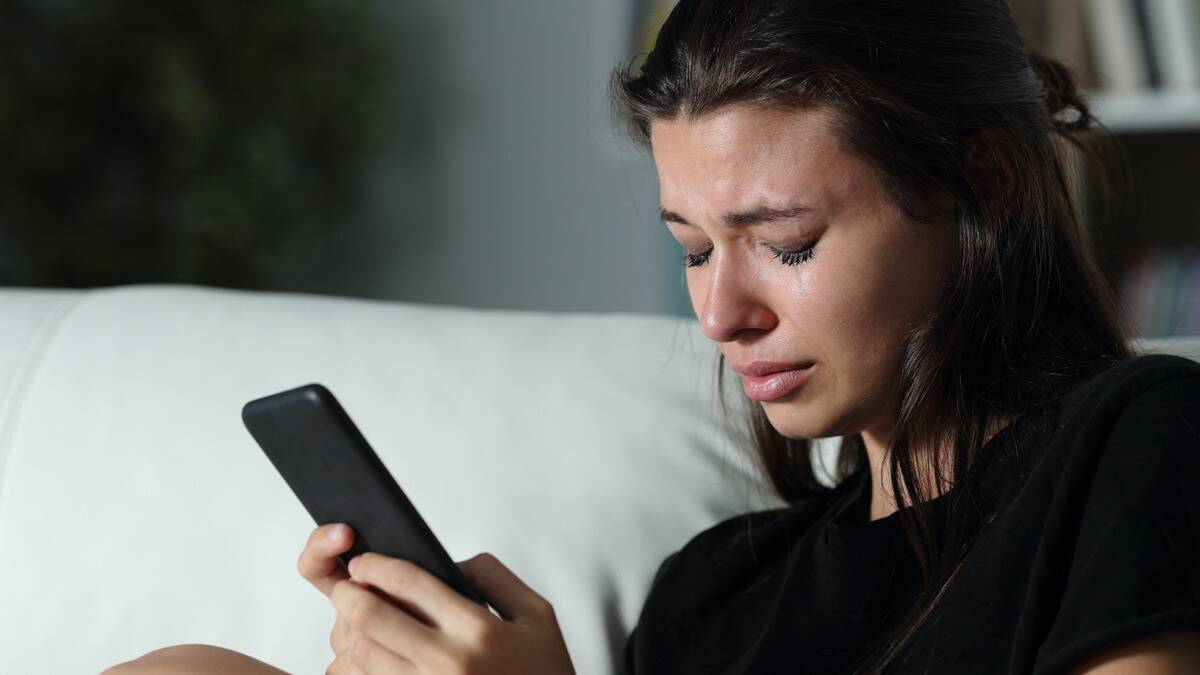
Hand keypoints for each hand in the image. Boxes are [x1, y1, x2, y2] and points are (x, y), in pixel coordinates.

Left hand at [299, 523, 575, 673]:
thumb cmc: (543, 674)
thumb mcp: (536, 615)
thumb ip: (494, 578)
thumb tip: (450, 564)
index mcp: (478, 630)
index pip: (411, 582)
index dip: (378, 565)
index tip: (365, 562)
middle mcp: (449, 663)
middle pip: (372, 618)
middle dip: (349, 594)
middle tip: (346, 586)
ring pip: (363, 654)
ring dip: (352, 633)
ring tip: (358, 623)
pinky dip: (363, 667)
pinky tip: (374, 656)